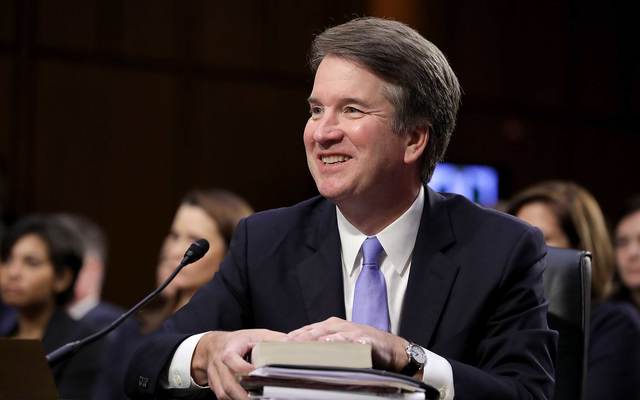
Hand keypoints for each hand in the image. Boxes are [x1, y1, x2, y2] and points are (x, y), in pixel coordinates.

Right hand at [191, 329, 287, 399]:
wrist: (212, 346)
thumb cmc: (237, 341)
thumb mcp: (256, 335)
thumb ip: (273, 340)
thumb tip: (291, 343)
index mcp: (230, 349)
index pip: (231, 359)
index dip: (244, 368)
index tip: (257, 374)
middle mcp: (220, 364)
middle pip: (228, 384)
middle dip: (243, 395)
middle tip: (258, 399)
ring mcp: (215, 376)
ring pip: (224, 393)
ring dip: (238, 399)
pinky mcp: (215, 385)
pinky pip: (222, 397)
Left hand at [287, 317, 408, 371]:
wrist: (394, 349)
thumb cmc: (367, 346)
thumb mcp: (342, 344)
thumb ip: (323, 347)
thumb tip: (302, 357)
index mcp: (331, 326)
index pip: (306, 330)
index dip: (291, 338)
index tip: (276, 346)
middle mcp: (339, 326)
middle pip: (313, 332)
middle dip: (297, 340)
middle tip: (282, 348)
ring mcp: (351, 331)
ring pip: (327, 335)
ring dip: (312, 340)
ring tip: (299, 347)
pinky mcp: (364, 339)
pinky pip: (349, 342)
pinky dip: (338, 343)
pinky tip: (328, 346)